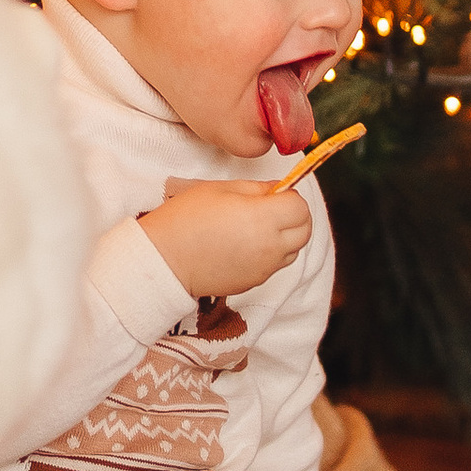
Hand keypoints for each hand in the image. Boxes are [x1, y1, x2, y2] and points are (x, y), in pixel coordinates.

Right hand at [141, 178, 314, 300]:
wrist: (165, 259)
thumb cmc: (186, 219)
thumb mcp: (220, 189)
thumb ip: (256, 188)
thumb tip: (277, 190)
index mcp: (262, 218)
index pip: (300, 207)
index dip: (290, 195)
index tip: (274, 192)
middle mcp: (270, 246)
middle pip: (305, 231)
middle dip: (295, 216)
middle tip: (272, 207)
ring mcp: (264, 268)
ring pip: (294, 250)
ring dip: (286, 236)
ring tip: (258, 226)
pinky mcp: (255, 282)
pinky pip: (276, 265)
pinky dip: (271, 252)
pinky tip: (246, 244)